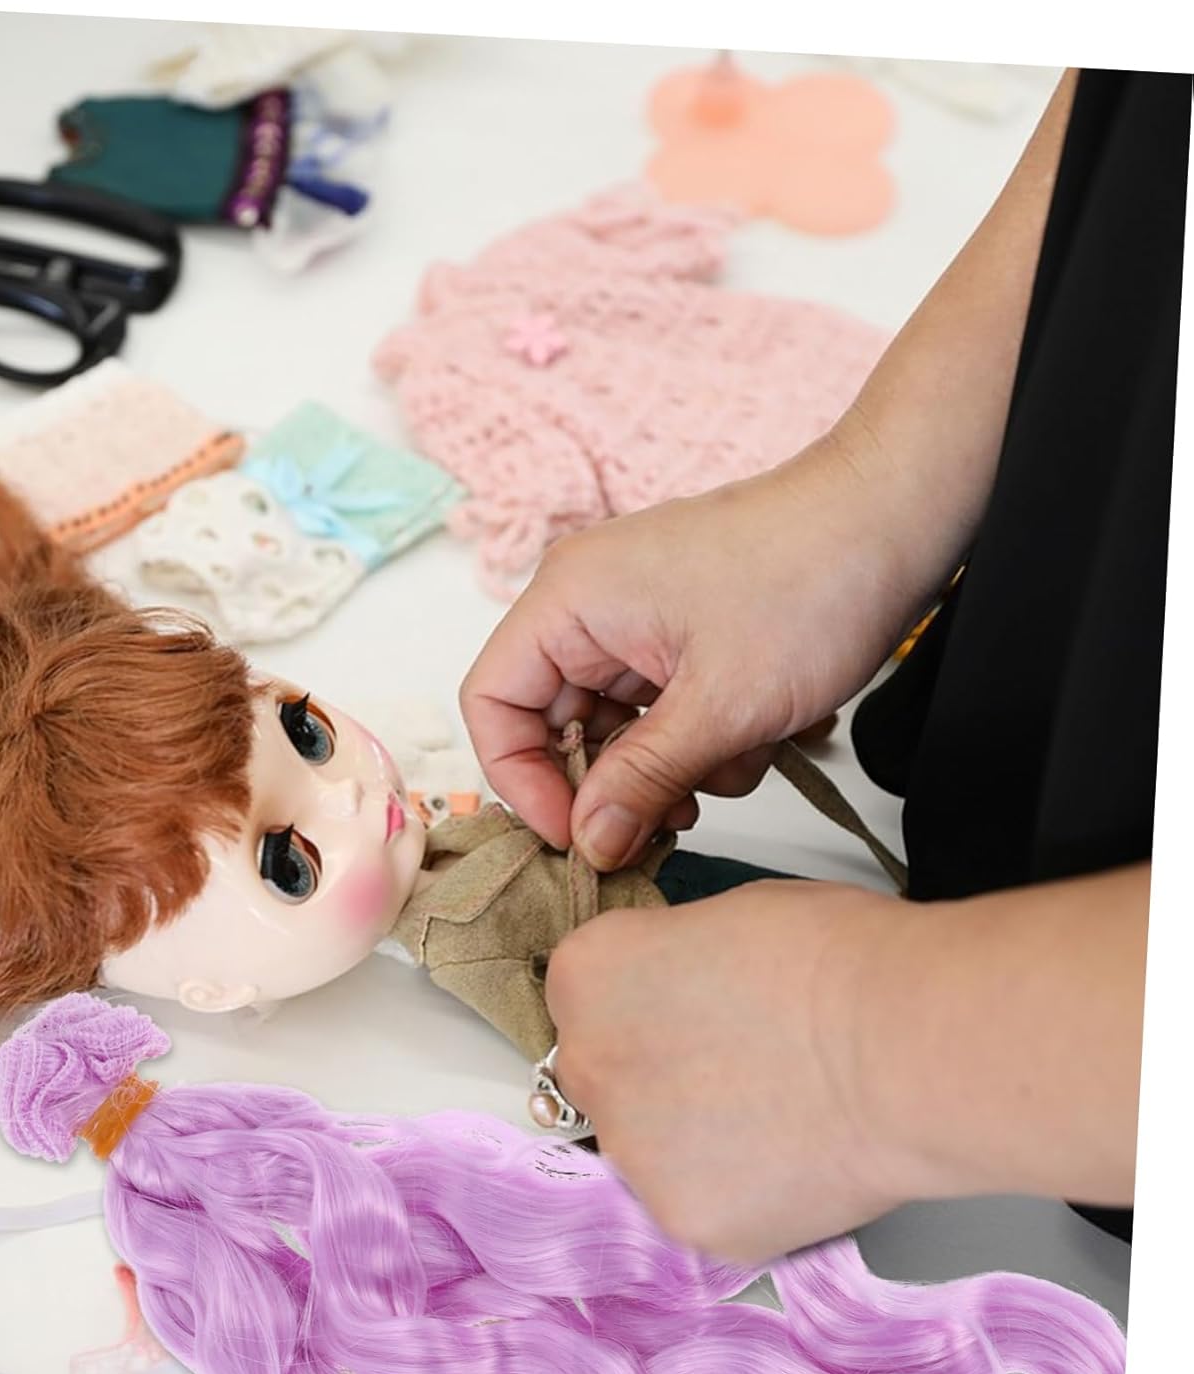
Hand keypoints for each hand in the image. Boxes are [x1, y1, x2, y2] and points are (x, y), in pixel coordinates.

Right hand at [459, 439, 925, 872]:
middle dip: (612, 782)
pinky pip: (659, 713)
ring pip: (614, 729)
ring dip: (668, 765)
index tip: (576, 835)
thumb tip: (588, 844)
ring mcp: (636, 620)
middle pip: (552, 724)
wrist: (898, 514)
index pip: (491, 705)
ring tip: (734, 758)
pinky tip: (756, 735)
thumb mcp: (721, 705)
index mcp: (568, 600)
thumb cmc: (812, 577)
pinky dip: (700, 740)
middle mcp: (588, 606)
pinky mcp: (680, 635)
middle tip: (666, 821)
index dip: (520, 782)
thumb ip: (642, 781)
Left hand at [545, 880, 915, 1262]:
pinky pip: (697, 1202)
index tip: (686, 1005)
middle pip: (602, 1074)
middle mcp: (588, 1065)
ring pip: (647, 1148)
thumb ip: (673, 961)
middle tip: (734, 1065)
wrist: (901, 1045)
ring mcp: (630, 1151)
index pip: (584, 994)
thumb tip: (686, 988)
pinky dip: (738, 1188)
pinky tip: (792, 1157)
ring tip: (777, 1112)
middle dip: (654, 1072)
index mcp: (586, 976)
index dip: (642, 999)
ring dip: (691, 1136)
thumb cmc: (832, 961)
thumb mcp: (723, 917)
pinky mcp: (682, 1219)